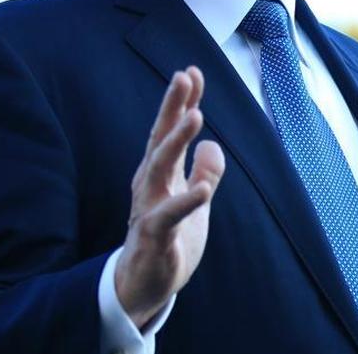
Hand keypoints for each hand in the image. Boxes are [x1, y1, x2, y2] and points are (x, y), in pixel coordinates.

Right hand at [115, 66, 225, 327]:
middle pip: (159, 138)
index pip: (170, 131)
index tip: (191, 71)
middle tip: (183, 76)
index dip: (182, 102)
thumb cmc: (168, 239)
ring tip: (196, 116)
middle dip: (172, 107)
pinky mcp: (153, 236)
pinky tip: (202, 189)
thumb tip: (213, 145)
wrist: (143, 285)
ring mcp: (148, 208)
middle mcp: (150, 184)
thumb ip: (204, 172)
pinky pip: (168, 216)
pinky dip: (185, 201)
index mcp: (160, 174)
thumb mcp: (194, 201)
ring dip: (176, 141)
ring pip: (159, 168)